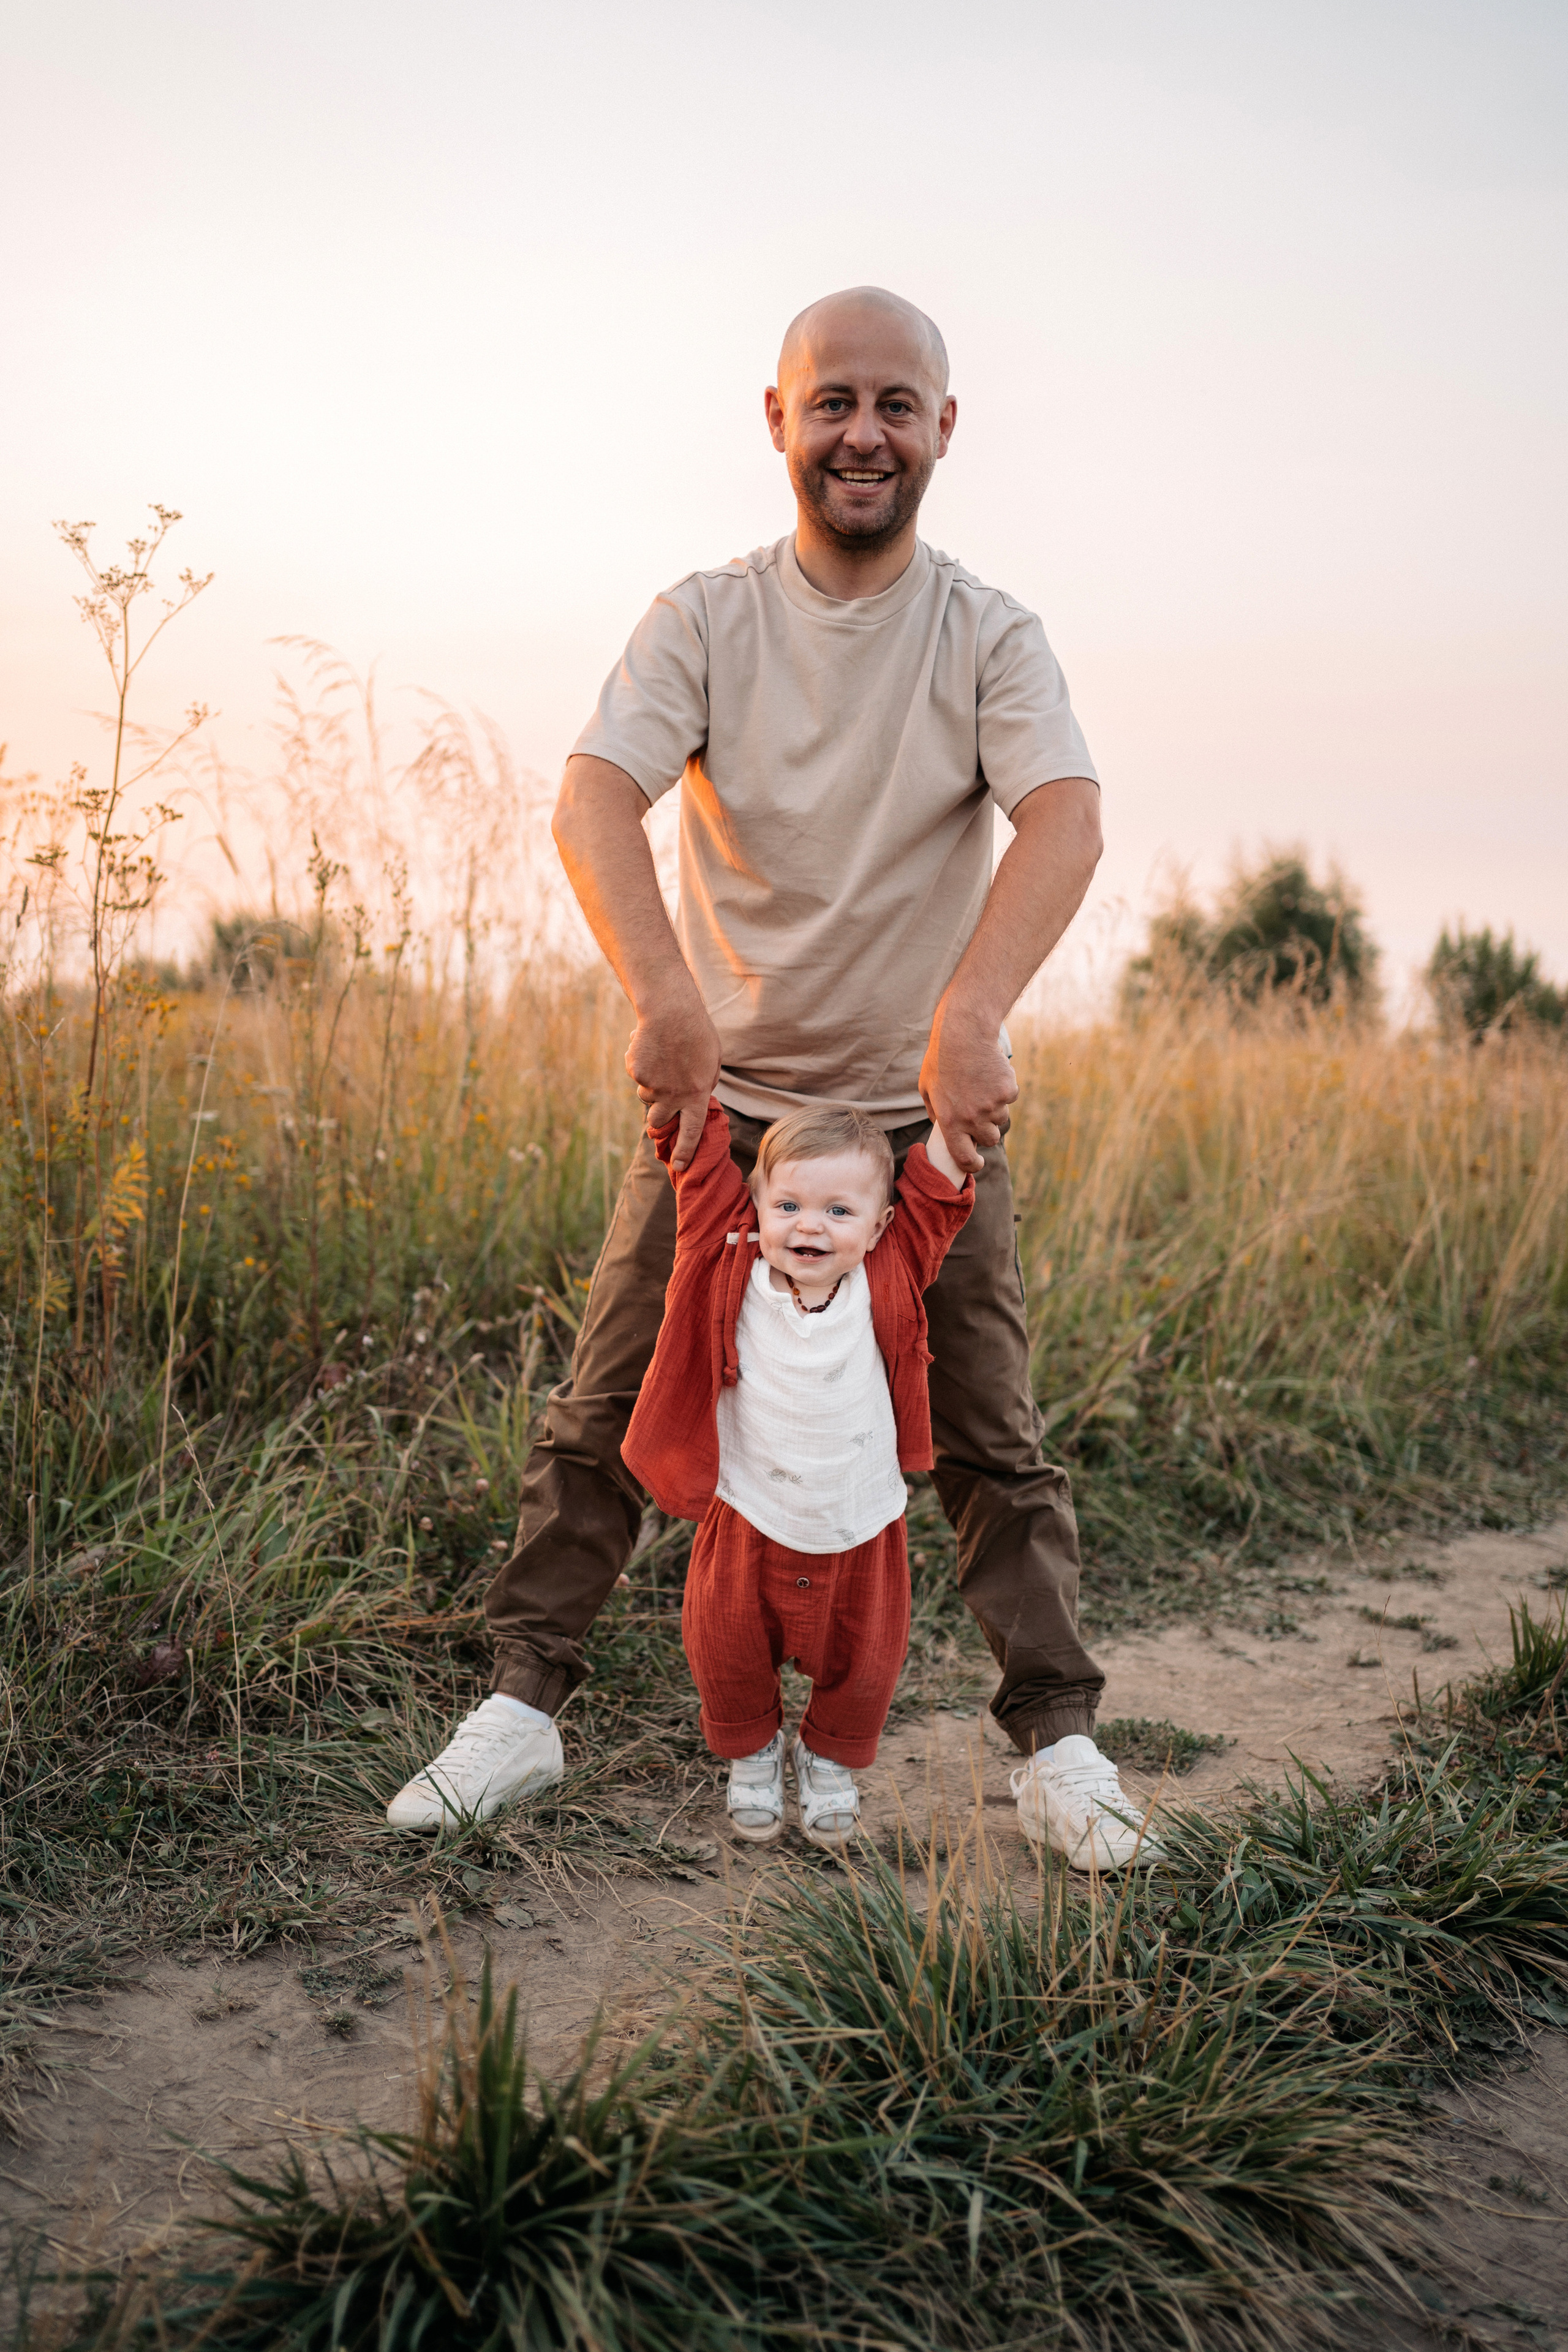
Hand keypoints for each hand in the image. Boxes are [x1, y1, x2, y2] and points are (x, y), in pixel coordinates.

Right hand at [625, 991, 720, 1170]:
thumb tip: (694, 1100)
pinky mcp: (635, 1072)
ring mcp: (651, 1085)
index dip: (685, 1151)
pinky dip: (642, 1065)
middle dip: (657, 1118)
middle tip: (660, 1107)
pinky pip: (636, 1076)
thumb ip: (702, 1086)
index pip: (691, 1132)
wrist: (671, 1011)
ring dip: (651, 1086)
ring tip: (662, 1060)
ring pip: (645, 1096)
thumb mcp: (711, 1064)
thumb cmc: (697, 1034)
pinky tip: (651, 1047)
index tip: (679, 1165)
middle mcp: (672, 1096)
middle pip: (657, 1121)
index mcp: (695, 1095)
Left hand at [918, 998, 1017, 1176]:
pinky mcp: (1008, 1092)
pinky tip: (991, 1074)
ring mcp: (992, 1106)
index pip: (963, 1157)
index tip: (977, 1163)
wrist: (964, 1034)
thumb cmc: (941, 1060)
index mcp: (950, 1121)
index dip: (972, 1164)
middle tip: (979, 1112)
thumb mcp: (926, 1088)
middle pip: (989, 1139)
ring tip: (981, 1085)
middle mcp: (972, 1118)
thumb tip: (940, 1126)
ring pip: (1001, 1119)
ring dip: (995, 1108)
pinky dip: (1004, 1089)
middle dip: (986, 1130)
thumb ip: (934, 1112)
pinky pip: (1010, 1099)